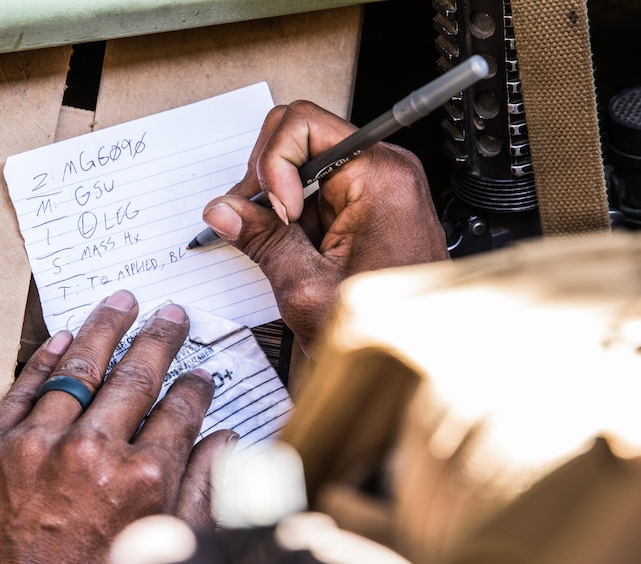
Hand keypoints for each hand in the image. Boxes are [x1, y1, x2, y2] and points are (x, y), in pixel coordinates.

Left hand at [0, 290, 234, 563]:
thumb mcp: (163, 553)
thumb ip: (200, 490)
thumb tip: (224, 441)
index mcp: (143, 478)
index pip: (179, 411)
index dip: (194, 387)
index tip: (199, 374)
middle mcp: (92, 452)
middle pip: (134, 377)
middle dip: (158, 339)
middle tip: (171, 315)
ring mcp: (35, 445)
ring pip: (77, 370)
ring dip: (103, 331)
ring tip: (121, 303)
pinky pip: (22, 389)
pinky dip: (44, 359)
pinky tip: (64, 336)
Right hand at [202, 100, 447, 351]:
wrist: (416, 362)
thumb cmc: (385, 331)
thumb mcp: (307, 287)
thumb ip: (262, 240)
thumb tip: (224, 210)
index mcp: (378, 176)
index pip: (302, 125)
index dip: (273, 165)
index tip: (278, 210)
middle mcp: (384, 171)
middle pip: (301, 136)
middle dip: (268, 176)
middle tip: (258, 220)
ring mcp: (378, 186)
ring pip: (304, 164)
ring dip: (278, 199)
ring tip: (277, 243)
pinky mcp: (369, 205)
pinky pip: (318, 190)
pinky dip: (293, 215)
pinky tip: (292, 248)